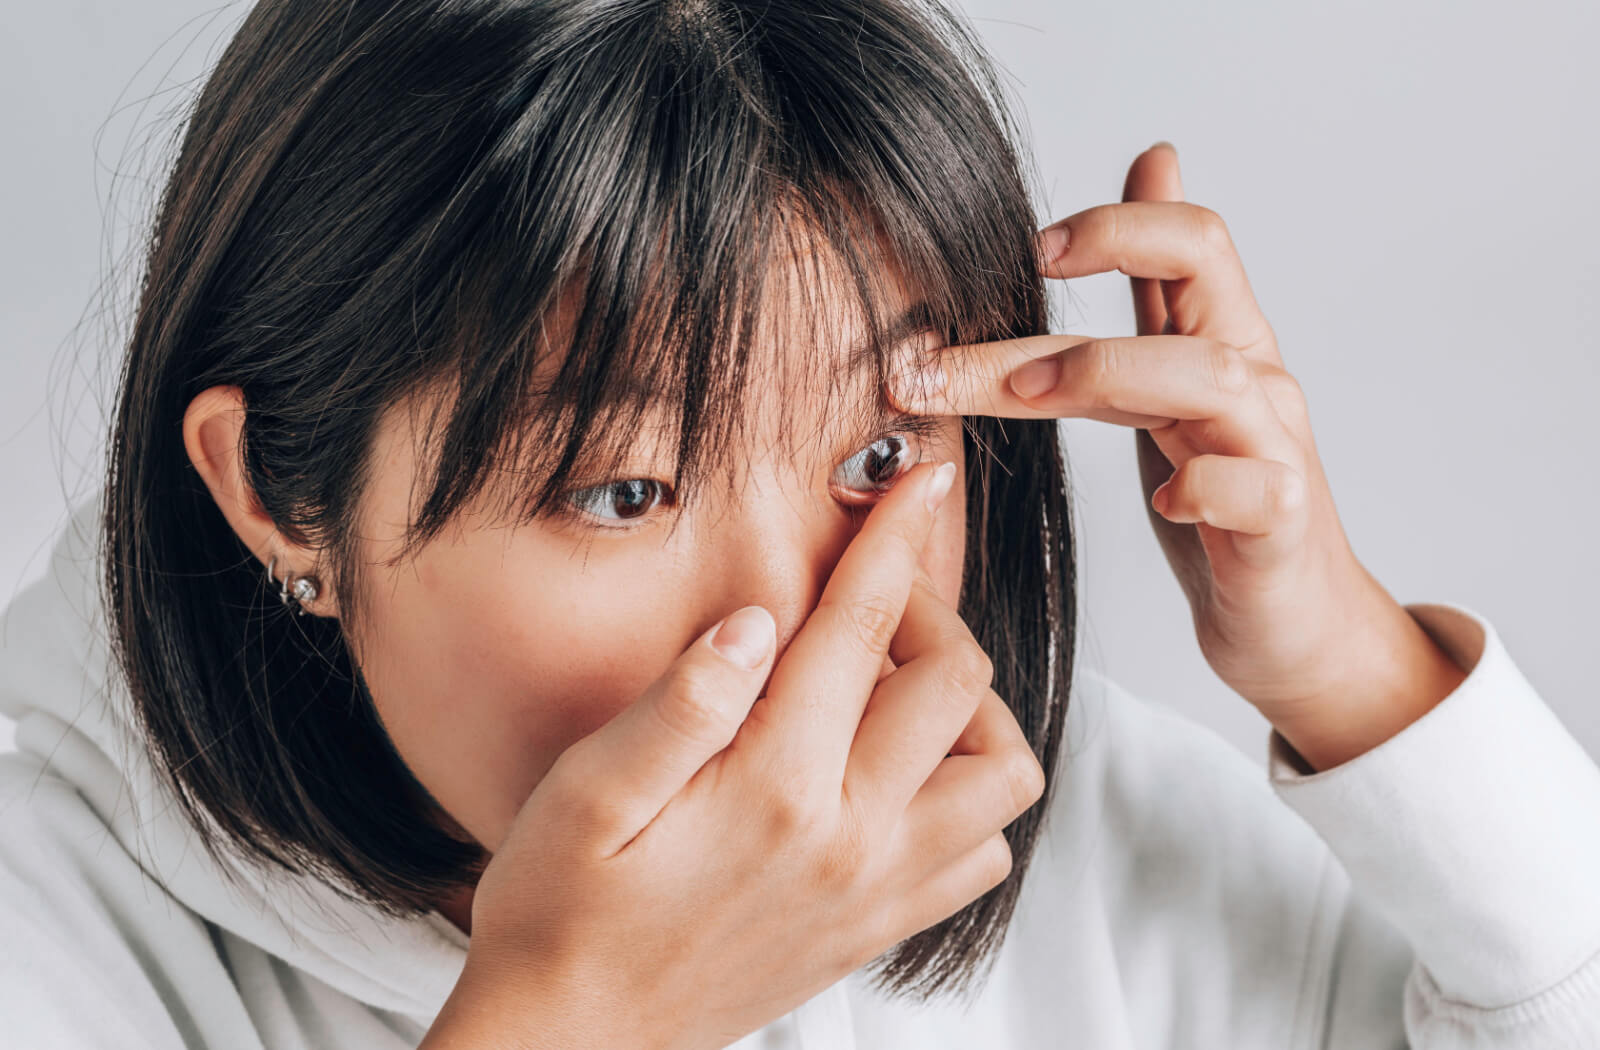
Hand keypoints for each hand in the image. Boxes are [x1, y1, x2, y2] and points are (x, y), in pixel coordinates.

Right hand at [426, 460, 1044, 1049]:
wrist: (576, 1040)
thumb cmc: (563, 912)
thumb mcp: (588, 794)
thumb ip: (683, 700)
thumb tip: (757, 618)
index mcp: (776, 786)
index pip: (862, 630)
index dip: (895, 540)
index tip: (923, 482)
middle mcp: (851, 838)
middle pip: (958, 687)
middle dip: (929, 613)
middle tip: (866, 602)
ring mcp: (878, 889)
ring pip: (1002, 776)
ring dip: (970, 712)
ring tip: (897, 693)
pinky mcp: (879, 927)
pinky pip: (983, 855)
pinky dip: (969, 797)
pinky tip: (901, 775)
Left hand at [886, 143, 1464, 771]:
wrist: (1292, 622)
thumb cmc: (1224, 500)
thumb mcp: (1174, 379)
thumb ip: (1157, 286)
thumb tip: (1153, 156)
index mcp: (1222, 338)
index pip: (1191, 236)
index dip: (1113, 223)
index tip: (1026, 249)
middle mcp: (1254, 378)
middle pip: (1195, 275)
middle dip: (1086, 273)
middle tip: (959, 340)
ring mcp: (1273, 449)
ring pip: (1215, 373)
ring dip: (1108, 368)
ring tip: (1028, 390)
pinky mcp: (1280, 526)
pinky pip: (1253, 489)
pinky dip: (1203, 488)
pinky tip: (1161, 500)